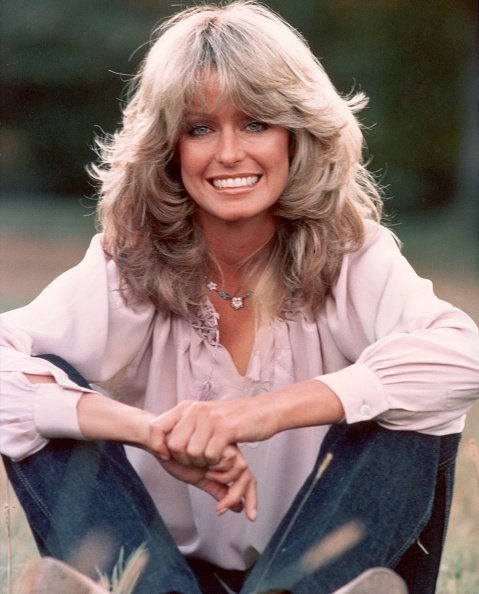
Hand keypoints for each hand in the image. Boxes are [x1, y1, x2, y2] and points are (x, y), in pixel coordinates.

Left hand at [147, 398, 275, 466]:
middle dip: (184, 459)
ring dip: (203, 462)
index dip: (156, 445)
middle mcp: (196, 410)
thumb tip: (164, 442)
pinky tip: (222, 456)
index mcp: (187, 407)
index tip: (165, 456)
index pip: (156, 427)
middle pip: (174, 446)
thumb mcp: (204, 417)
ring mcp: (210, 419)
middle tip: (198, 459)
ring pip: (192, 453)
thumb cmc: (234, 419)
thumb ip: (186, 425)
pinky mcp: (225, 429)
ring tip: (213, 456)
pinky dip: (216, 462)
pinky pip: (210, 455)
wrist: (264, 411)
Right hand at [159, 445, 256, 520]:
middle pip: (248, 476)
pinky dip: (220, 470)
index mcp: (226, 463)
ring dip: (225, 479)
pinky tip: (207, 470)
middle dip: (242, 495)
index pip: (246, 479)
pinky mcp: (221, 439)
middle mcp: (229, 454)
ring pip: (242, 467)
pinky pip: (231, 459)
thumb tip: (238, 508)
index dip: (251, 497)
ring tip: (208, 476)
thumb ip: (218, 490)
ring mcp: (226, 446)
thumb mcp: (201, 479)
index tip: (250, 516)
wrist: (160, 443)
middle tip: (223, 508)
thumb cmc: (177, 457)